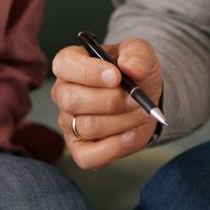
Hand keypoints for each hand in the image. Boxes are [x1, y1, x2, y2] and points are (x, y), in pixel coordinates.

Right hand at [49, 37, 164, 169]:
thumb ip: (137, 54)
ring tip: (141, 113)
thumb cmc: (135, 73)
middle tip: (135, 98)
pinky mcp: (80, 149)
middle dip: (110, 101)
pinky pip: (89, 156)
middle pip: (72, 100)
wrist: (146, 100)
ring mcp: (69, 124)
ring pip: (87, 127)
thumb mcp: (140, 53)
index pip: (64, 65)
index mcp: (70, 64)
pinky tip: (131, 134)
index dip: (89, 72)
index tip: (117, 76)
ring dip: (122, 121)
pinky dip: (115, 147)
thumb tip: (132, 67)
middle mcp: (64, 94)